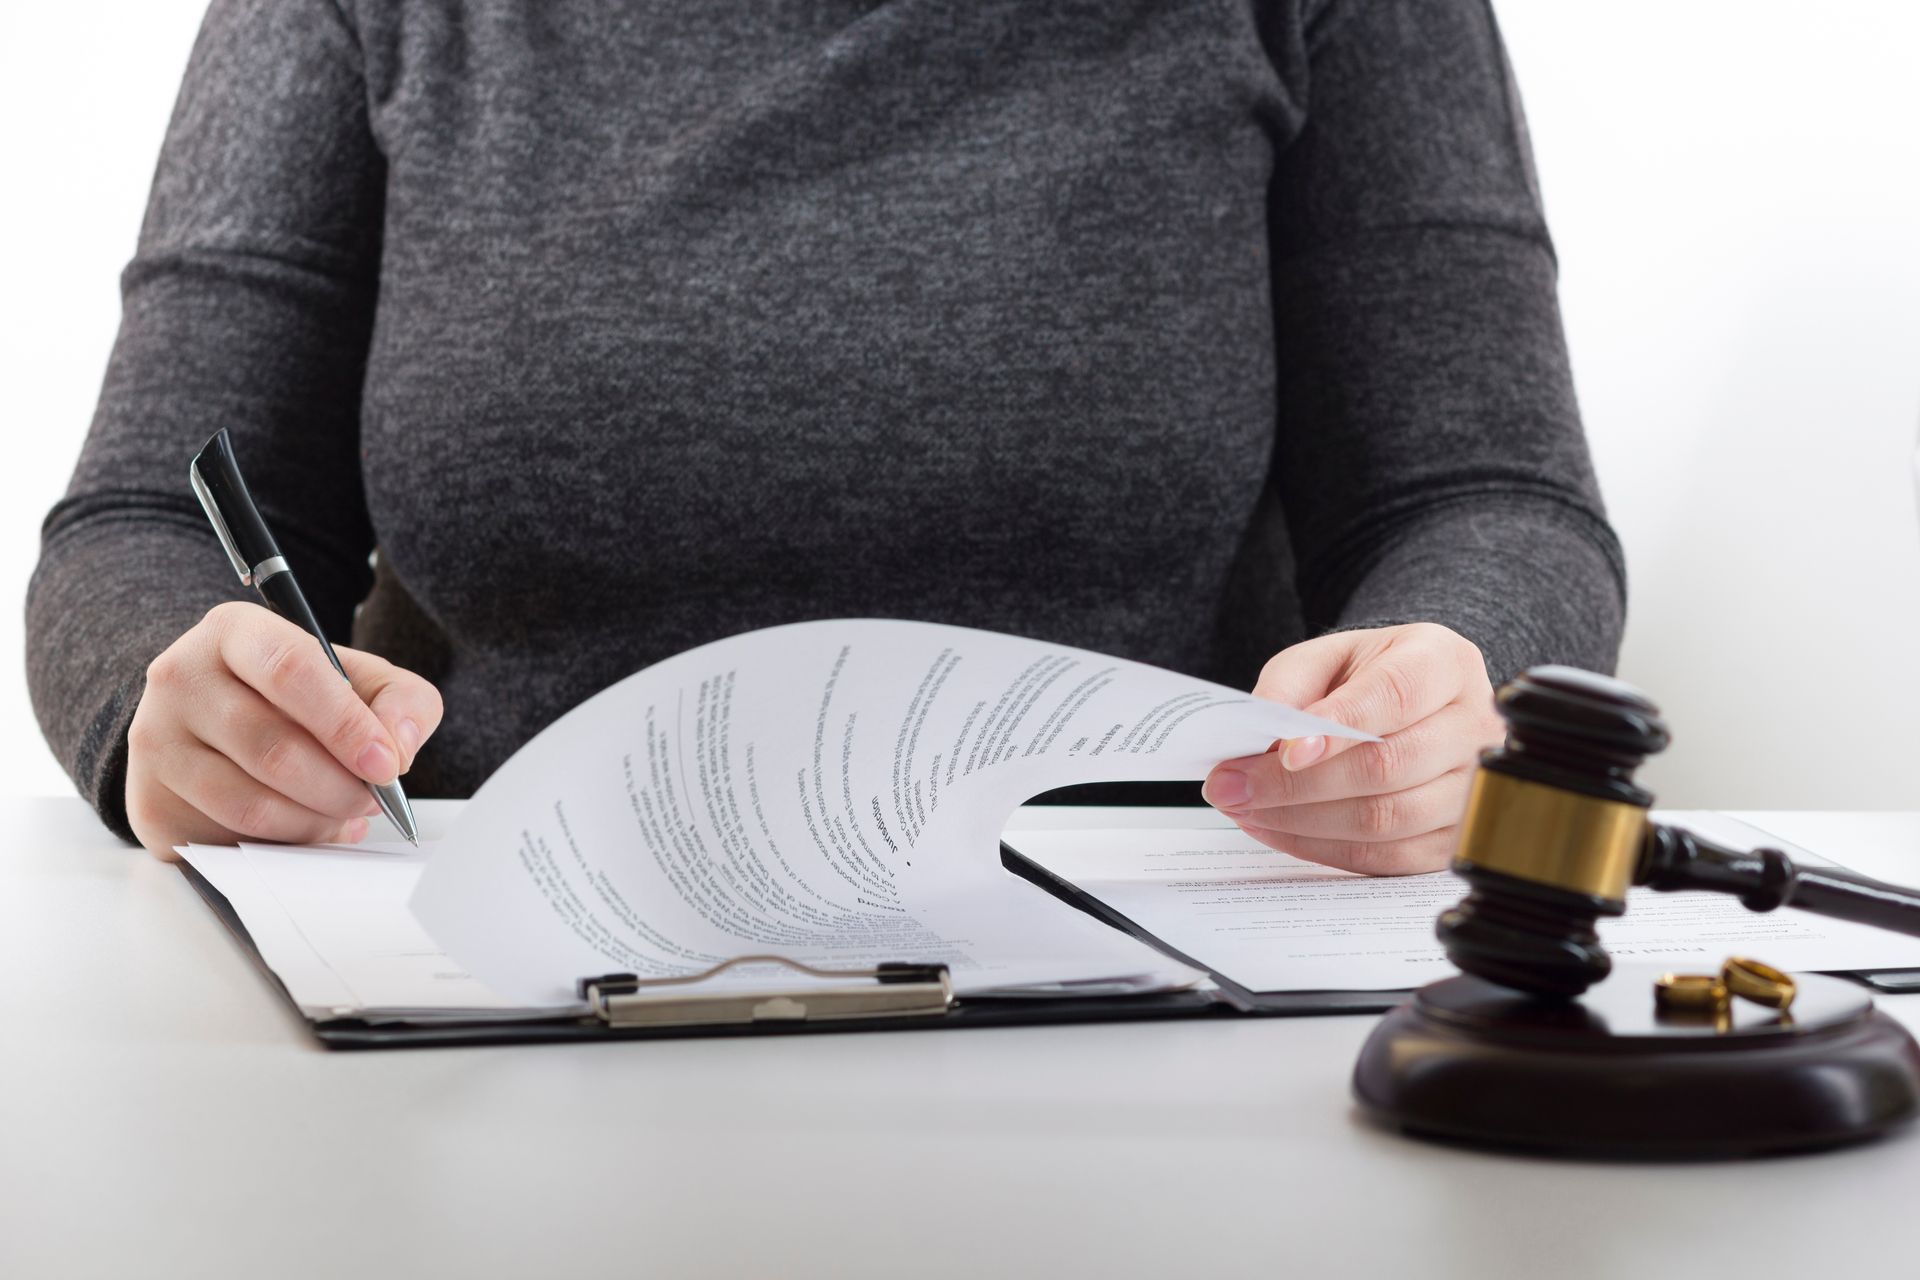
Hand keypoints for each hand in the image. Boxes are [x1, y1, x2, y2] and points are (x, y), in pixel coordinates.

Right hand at [125, 601, 442, 859]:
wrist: (219, 719)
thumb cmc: (300, 697)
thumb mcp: (363, 678)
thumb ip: (403, 701)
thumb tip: (399, 747)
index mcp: (233, 632)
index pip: (288, 671)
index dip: (345, 724)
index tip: (386, 764)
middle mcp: (179, 679)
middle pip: (271, 748)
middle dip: (340, 787)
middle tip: (372, 798)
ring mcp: (154, 744)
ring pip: (250, 805)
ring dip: (315, 821)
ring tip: (344, 812)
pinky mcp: (151, 804)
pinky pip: (228, 841)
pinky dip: (282, 845)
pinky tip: (304, 827)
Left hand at [1202, 623, 1503, 874]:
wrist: (1407, 703)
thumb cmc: (1364, 677)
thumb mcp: (1321, 659)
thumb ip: (1289, 686)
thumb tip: (1265, 739)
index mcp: (1443, 663)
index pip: (1396, 696)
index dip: (1340, 727)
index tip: (1287, 752)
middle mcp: (1472, 724)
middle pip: (1390, 766)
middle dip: (1300, 785)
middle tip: (1235, 786)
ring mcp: (1473, 787)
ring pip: (1389, 819)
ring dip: (1304, 822)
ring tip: (1247, 809)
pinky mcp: (1455, 837)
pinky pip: (1389, 857)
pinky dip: (1323, 849)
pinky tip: (1278, 830)